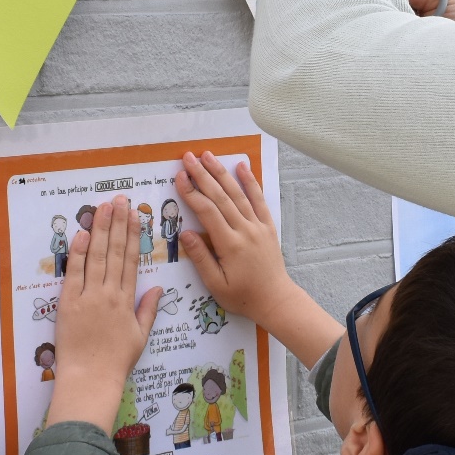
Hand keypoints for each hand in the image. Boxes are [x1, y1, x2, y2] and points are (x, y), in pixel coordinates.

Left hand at [44, 197, 164, 431]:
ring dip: (100, 229)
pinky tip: (82, 233)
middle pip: (115, 251)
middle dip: (117, 223)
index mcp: (127, 300)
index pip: (131, 259)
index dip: (132, 234)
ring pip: (96, 256)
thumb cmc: (116, 361)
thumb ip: (148, 309)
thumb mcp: (140, 336)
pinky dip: (78, 253)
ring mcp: (88, 296)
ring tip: (103, 207)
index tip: (134, 214)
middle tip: (119, 200)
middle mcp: (109, 293)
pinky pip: (74, 273)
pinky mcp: (68, 303)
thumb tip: (157, 288)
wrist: (91, 379)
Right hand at [175, 153, 341, 366]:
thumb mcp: (216, 285)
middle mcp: (244, 230)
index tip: (179, 176)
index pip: (207, 211)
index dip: (191, 192)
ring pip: (238, 194)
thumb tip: (185, 233)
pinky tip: (242, 166)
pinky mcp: (267, 226)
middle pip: (220, 196)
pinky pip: (259, 200)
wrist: (276, 300)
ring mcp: (258, 226)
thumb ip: (201, 258)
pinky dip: (251, 182)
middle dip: (203, 174)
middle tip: (188, 157)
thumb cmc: (243, 296)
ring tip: (208, 155)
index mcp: (229, 244)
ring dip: (222, 172)